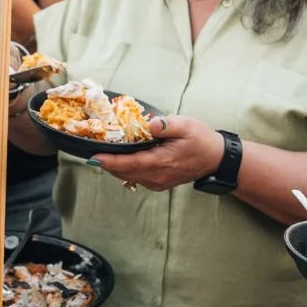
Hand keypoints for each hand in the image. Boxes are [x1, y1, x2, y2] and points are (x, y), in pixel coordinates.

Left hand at [93, 115, 222, 190]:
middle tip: (90, 150)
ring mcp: (157, 182)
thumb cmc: (201, 140)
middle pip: (124, 172)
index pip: (130, 164)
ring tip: (100, 152)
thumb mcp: (187, 125)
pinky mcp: (158, 183)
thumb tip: (150, 124)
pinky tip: (119, 158)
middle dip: (106, 163)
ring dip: (114, 166)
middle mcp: (157, 177)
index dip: (110, 161)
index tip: (94, 157)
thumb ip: (167, 125)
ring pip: (128, 176)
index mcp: (162, 162)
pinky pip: (135, 177)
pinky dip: (124, 169)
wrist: (216, 159)